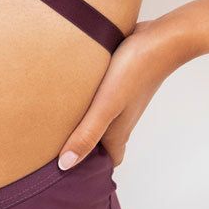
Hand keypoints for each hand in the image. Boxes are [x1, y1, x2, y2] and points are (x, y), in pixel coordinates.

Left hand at [57, 17, 195, 168]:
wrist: (160, 38)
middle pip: (98, 142)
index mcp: (117, 133)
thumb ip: (87, 134)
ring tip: (51, 121)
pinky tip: (69, 93)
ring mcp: (119, 101)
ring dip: (79, 121)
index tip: (61, 170)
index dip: (85, 169)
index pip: (103, 163)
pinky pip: (99, 99)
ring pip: (97, 119)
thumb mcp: (106, 106)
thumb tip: (65, 165)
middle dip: (77, 146)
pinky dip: (85, 101)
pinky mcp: (117, 82)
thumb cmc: (135, 72)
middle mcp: (119, 120)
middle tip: (48, 146)